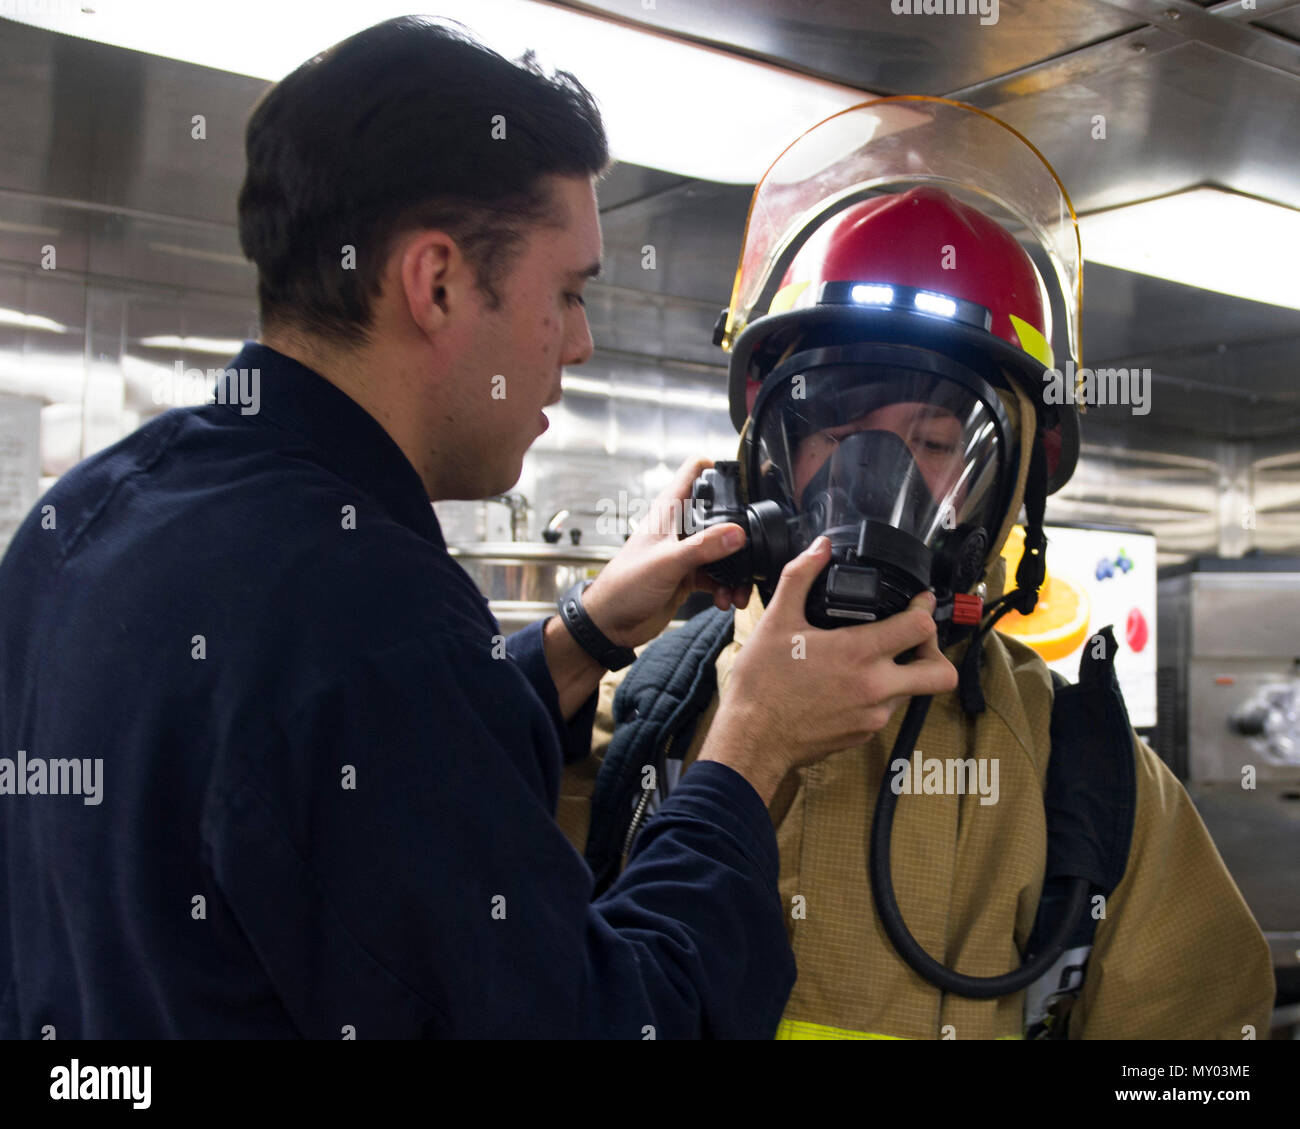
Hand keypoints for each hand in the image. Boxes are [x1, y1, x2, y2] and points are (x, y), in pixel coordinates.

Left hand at [580, 456, 752, 649]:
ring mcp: (684, 551)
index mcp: (668, 512)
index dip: (717, 469)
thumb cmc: (624, 585)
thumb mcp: (667, 563)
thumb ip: (703, 547)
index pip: (694, 473)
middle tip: (750, 547)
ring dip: (735, 568)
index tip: (741, 481)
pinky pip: (717, 576)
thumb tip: (737, 533)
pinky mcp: (688, 575)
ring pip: (721, 550)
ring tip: (738, 588)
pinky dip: (726, 587)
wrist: (611, 623)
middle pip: (717, 514)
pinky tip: (725, 599)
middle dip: (737, 529)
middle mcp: (678, 528)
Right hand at [698, 537, 958, 804]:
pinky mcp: (864, 735)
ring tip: (871, 660)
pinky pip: (886, 711)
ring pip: (913, 691)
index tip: (918, 600)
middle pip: (941, 672)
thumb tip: (820, 547)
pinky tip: (848, 685)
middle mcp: (875, 687)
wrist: (752, 740)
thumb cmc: (762, 684)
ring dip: (902, 673)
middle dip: (934, 651)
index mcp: (858, 653)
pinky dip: (877, 696)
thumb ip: (800, 577)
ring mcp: (873, 716)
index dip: (924, 607)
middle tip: (911, 639)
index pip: (921, 627)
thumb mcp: (776, 621)